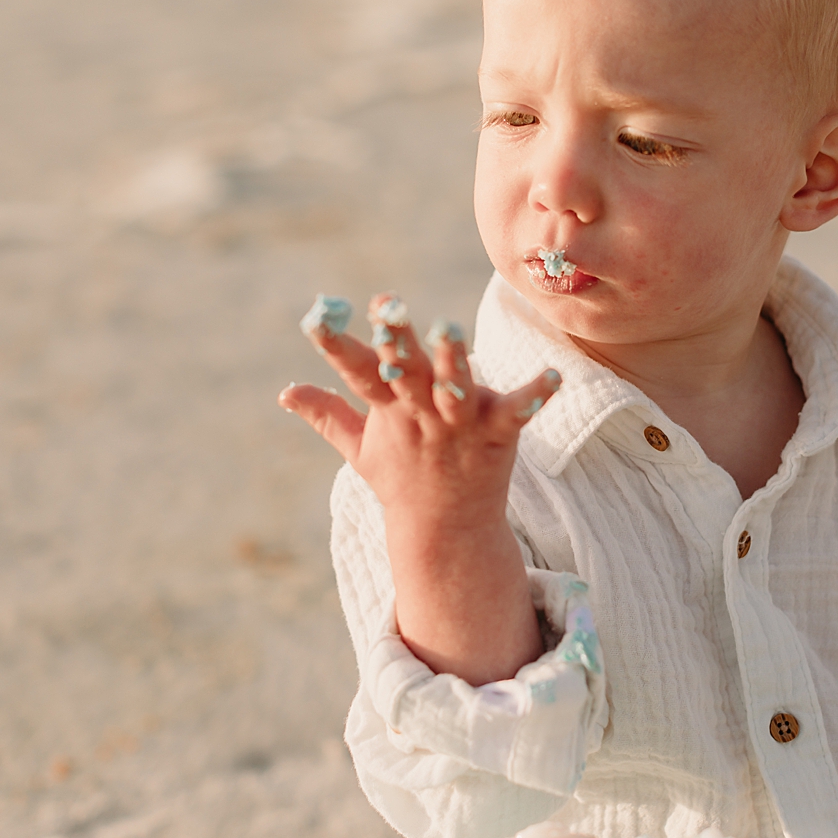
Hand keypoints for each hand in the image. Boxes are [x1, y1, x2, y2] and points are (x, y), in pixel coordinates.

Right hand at [279, 293, 561, 683]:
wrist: (446, 530)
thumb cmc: (403, 479)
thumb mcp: (362, 450)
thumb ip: (328, 414)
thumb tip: (286, 392)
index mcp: (389, 410)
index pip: (356, 372)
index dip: (336, 344)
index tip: (317, 315)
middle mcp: (422, 413)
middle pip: (405, 373)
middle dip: (395, 342)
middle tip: (387, 307)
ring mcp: (459, 424)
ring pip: (453, 387)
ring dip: (451, 361)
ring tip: (448, 329)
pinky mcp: (497, 434)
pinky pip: (517, 412)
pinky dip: (534, 396)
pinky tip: (551, 376)